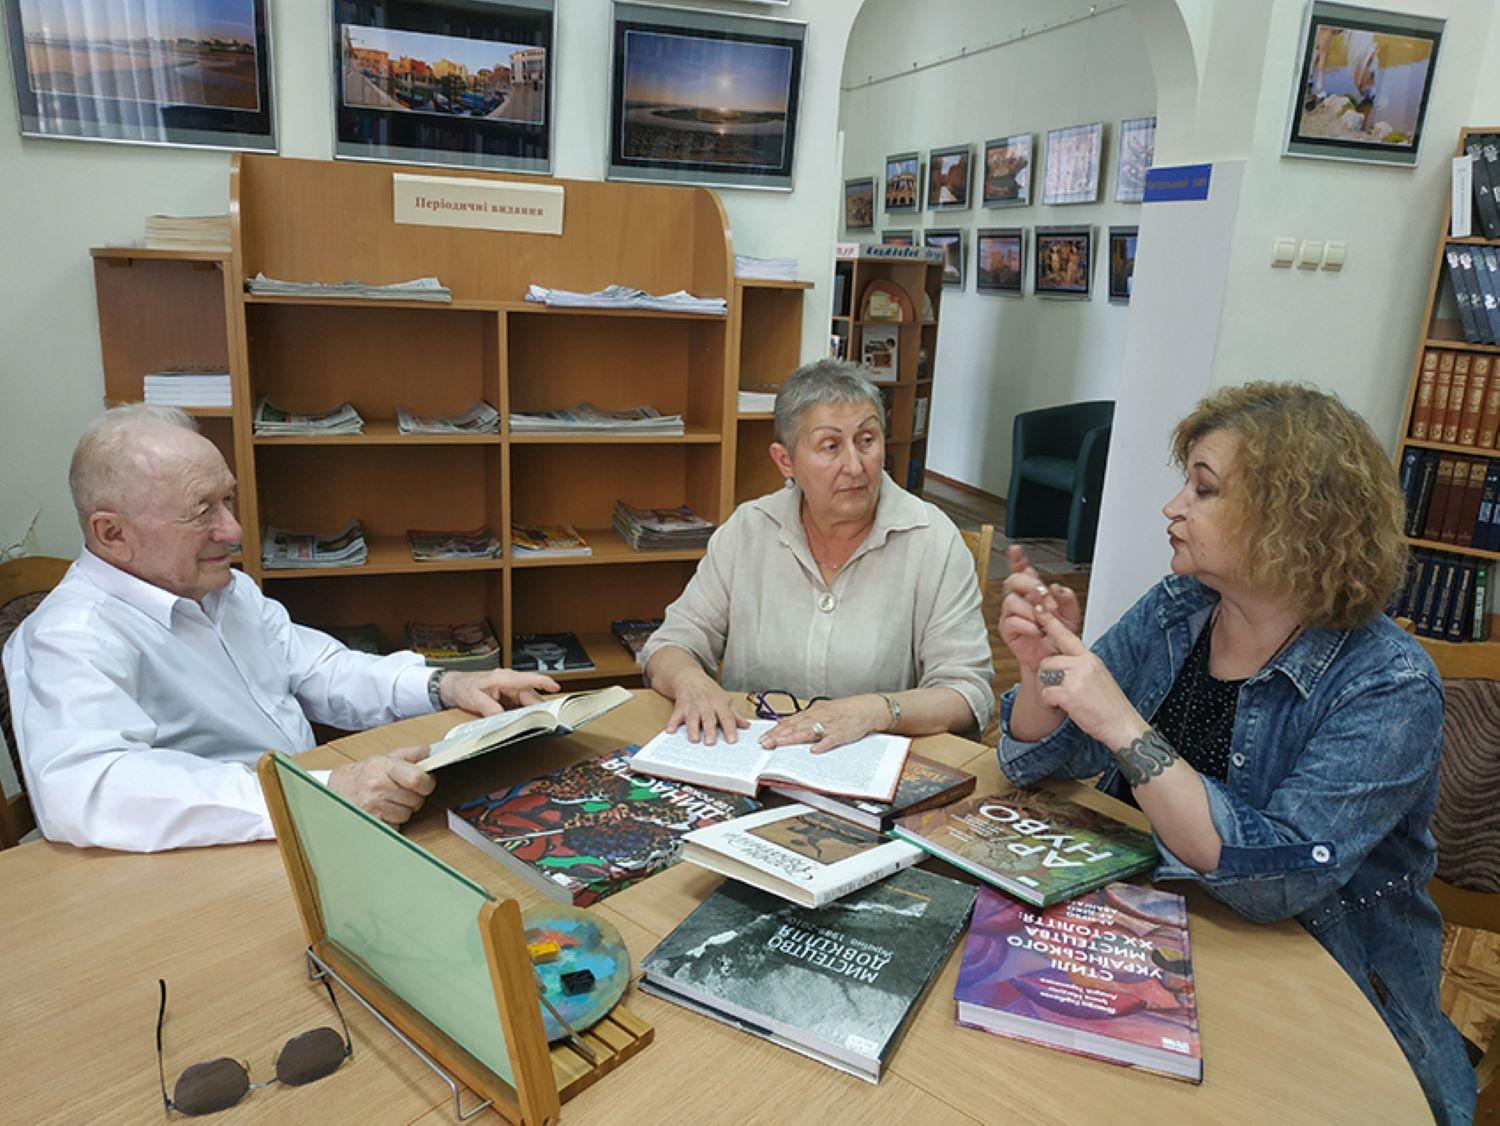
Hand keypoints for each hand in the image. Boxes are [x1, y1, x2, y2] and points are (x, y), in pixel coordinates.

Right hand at [326, 745, 436, 826]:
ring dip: (403, 810)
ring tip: (390, 801)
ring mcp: (372, 806)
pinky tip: (384, 811)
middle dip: (414, 797)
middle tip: (402, 792)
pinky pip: (396, 825)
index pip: (417, 778)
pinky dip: (393, 821)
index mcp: (383, 767)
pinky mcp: (370, 822)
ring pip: (407, 814)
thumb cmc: (362, 775)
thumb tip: (429, 751)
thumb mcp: (384, 758)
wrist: (335, 790)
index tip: (425, 783)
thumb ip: (410, 754)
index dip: (427, 783)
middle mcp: (376, 786)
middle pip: (416, 799)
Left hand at [439, 669, 559, 715]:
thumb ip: (490, 708)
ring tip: (536, 722)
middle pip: (529, 695)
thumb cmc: (462, 687)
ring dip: (530, 711)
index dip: (543, 682)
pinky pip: (518, 705)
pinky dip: (521, 712)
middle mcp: (508, 682)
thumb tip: (503, 717)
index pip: (527, 679)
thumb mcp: (474, 698)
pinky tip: (522, 720)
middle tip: (546, 719)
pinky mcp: (506, 697)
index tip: (555, 687)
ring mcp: (508, 689)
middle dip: (538, 706)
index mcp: (503, 678)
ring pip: (525, 701)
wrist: (452, 687)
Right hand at [666, 673, 749, 745]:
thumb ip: (735, 715)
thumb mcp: (725, 700)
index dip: (730, 729)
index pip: (727, 717)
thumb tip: (747, 726)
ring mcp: (692, 706)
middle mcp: (706, 705)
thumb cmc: (710, 692)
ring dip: (692, 729)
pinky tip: (670, 730)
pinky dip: (672, 722)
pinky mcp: (680, 707)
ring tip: (694, 739)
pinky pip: (675, 716)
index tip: (732, 740)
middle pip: (709, 719)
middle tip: (711, 743)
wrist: (690, 677)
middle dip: (710, 731)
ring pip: (693, 718)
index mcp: (720, 704)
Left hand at [760, 695, 886, 754]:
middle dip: (778, 736)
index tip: (762, 738)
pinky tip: (814, 750)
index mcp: (812, 712)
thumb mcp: (819, 709)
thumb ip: (801, 717)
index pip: (789, 722)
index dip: (774, 731)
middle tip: (765, 744)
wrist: (865, 709)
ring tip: (780, 745)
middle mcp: (817, 718)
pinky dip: (822, 744)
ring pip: (808, 732)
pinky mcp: (841, 733)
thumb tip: (782, 721)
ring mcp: (829, 725)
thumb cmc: (842, 711)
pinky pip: (830, 740)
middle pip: (794, 727)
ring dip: (793, 739)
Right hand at [998, 545, 1081, 675]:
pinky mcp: (1008, 630)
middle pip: (1013, 580)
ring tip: (1043, 619)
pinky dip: (1026, 624)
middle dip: (1027, 584)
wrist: (1056, 660)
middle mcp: (1021, 600)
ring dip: (1029, 609)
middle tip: (1041, 594)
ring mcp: (1012, 614)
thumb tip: (1056, 588)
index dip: (1017, 559)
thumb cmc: (1060, 637)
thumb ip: (1067, 598)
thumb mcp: (1070, 614)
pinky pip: (1011, 621)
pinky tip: (1036, 630)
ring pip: (1011, 600)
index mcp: (1034, 593)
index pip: (1023, 571)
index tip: (1016, 550)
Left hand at [1033, 603, 1145, 749]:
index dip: (1051, 623)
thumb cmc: (1109, 705)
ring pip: (1045, 675)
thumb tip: (1063, 663)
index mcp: (1089, 658)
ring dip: (1049, 689)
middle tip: (1061, 691)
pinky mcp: (1070, 693)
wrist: (1122, 724)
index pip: (1066, 636)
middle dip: (1048, 676)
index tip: (1039, 609)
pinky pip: (1046, 693)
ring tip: (1065, 699)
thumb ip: (1081, 666)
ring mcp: (1077, 678)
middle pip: (1048, 661)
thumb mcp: (1098, 677)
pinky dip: (1050, 702)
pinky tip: (1064, 707)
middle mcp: (1083, 664)